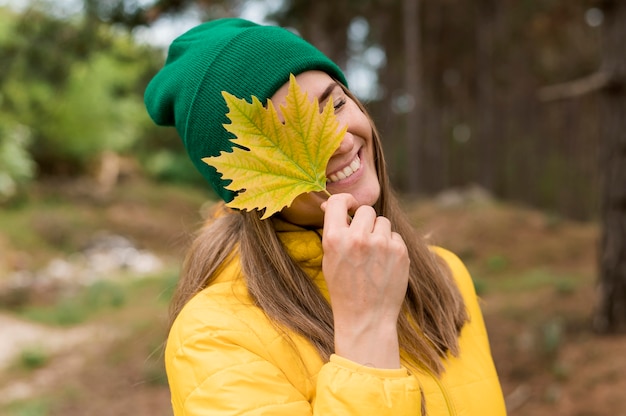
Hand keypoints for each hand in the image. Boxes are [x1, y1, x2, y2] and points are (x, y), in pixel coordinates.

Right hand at [321, 193, 409, 367]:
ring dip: (379, 233)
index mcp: (335, 238)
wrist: (366, 319)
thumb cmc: (343, 289)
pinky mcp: (400, 252)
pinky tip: (384, 264)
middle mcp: (358, 238)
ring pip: (383, 222)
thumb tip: (338, 203)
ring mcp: (381, 244)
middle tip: (362, 239)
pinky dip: (391, 246)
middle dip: (364, 221)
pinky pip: (396, 236)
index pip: (340, 201)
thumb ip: (334, 231)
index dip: (345, 201)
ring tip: (373, 255)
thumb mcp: (329, 259)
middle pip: (366, 210)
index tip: (349, 207)